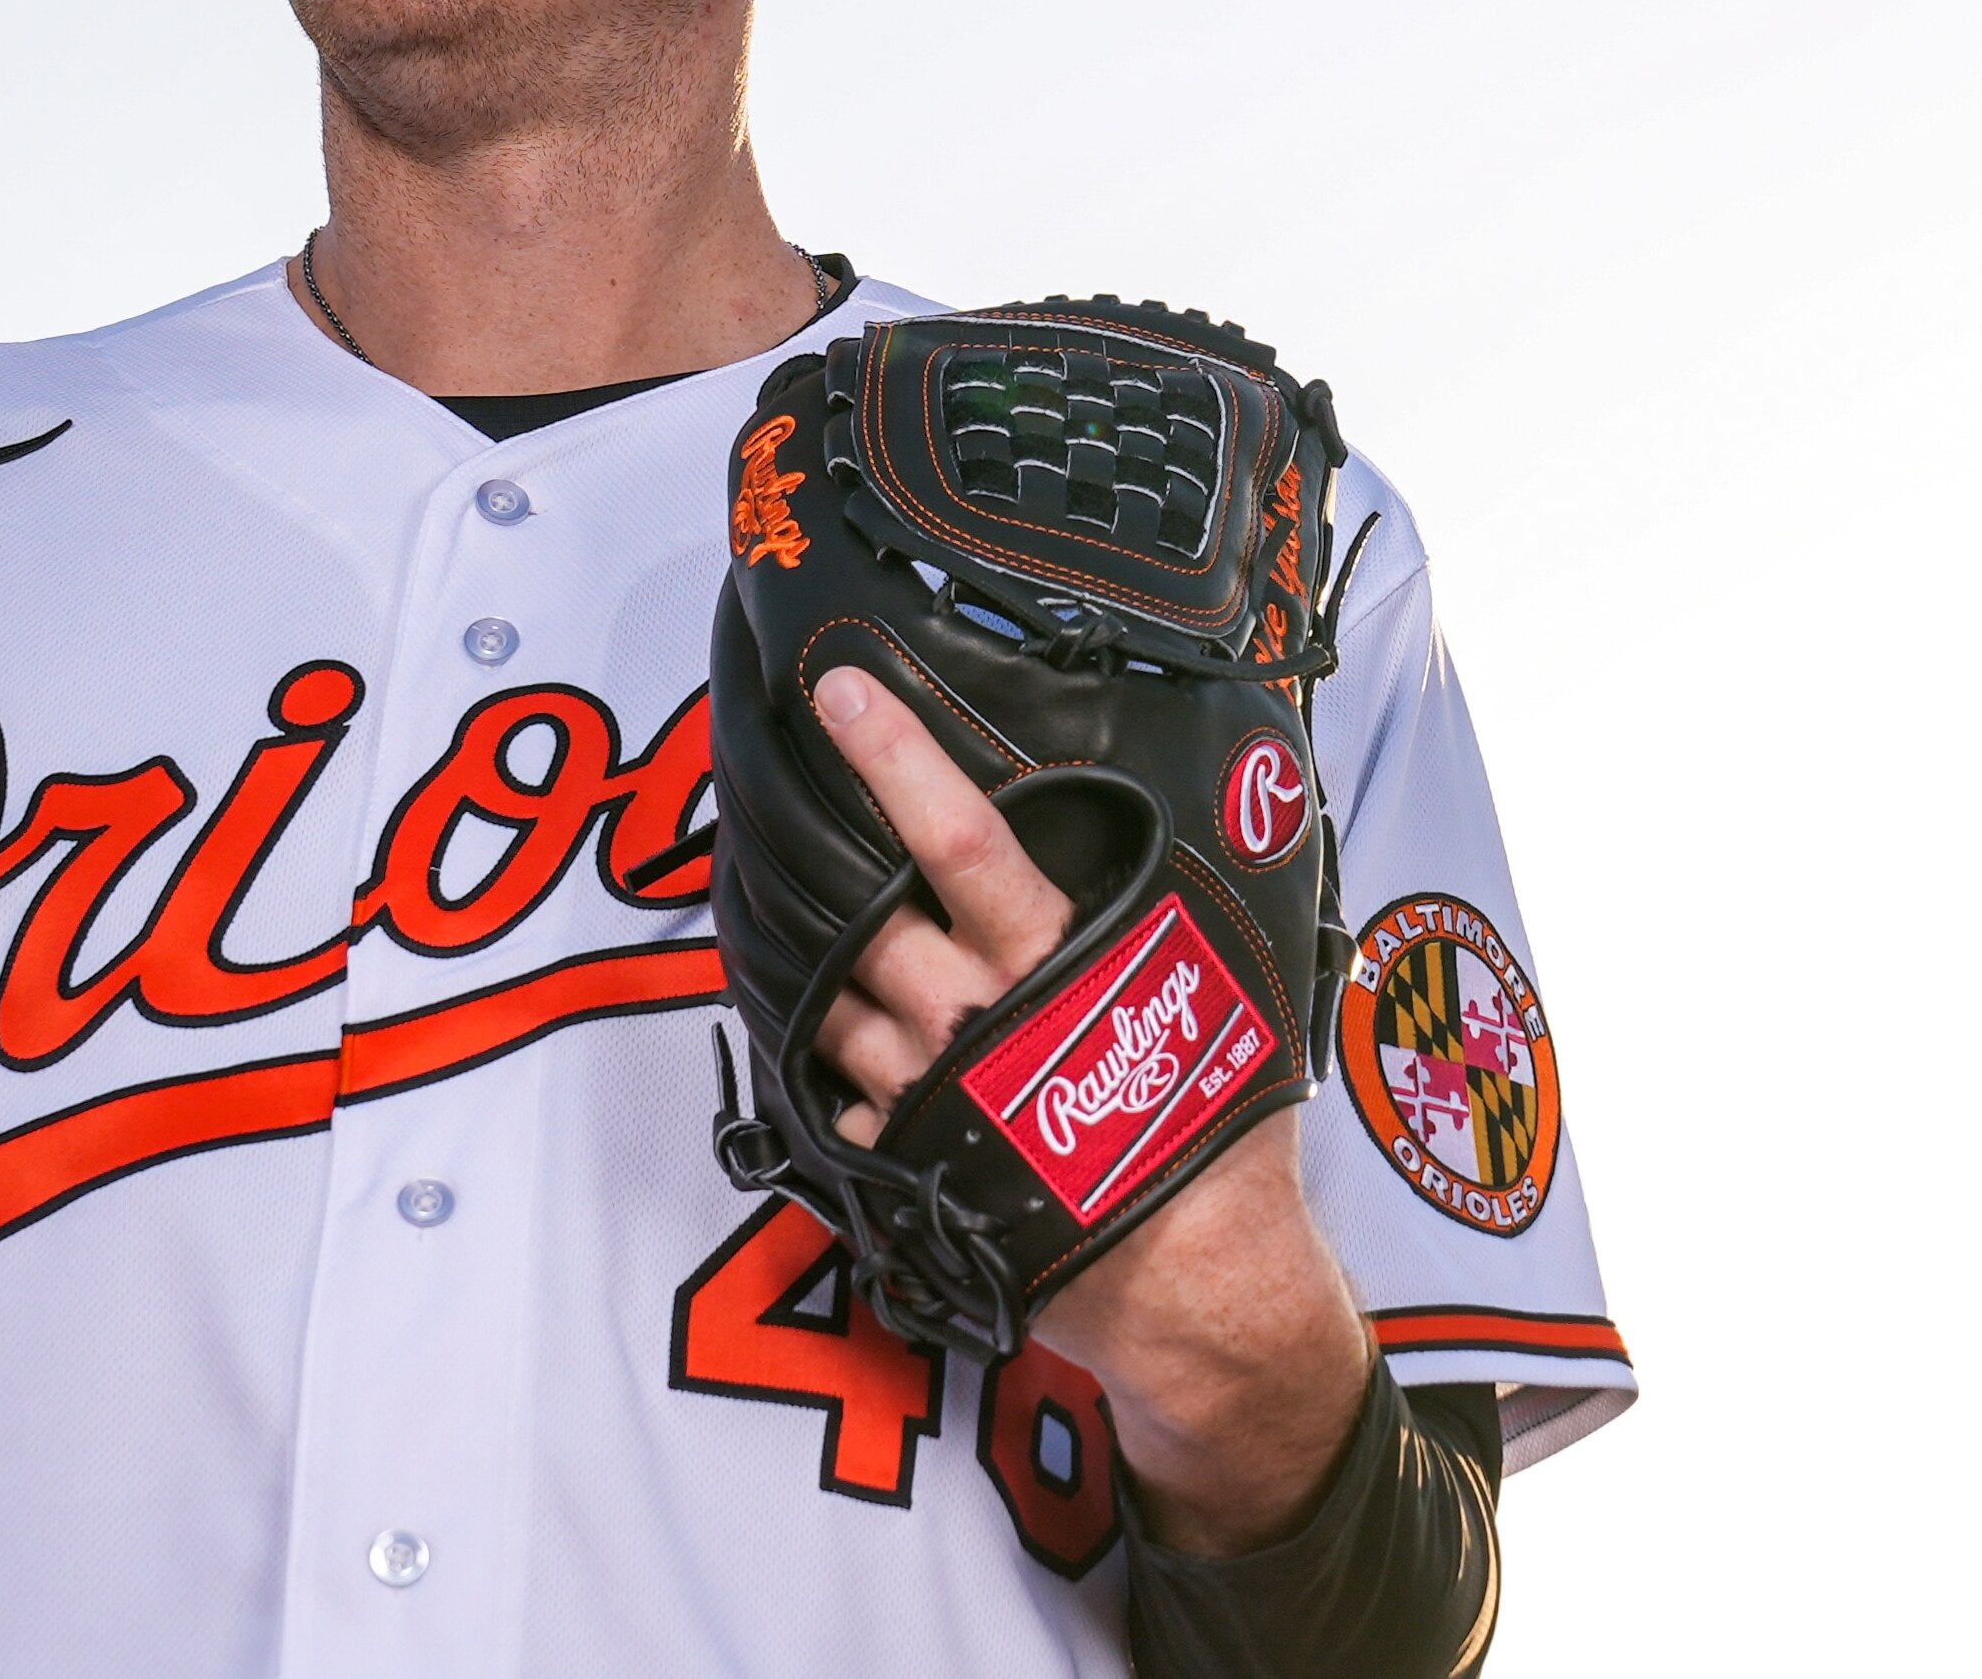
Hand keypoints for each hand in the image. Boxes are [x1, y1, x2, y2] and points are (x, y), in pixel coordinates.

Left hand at [808, 665, 1372, 1554]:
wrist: (1192, 1290)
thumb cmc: (1216, 1136)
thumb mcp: (1207, 1001)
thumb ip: (1155, 920)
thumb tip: (1171, 837)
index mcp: (1051, 962)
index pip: (962, 839)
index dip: (898, 760)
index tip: (843, 691)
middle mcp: (972, 1018)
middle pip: (861, 914)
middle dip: (805, 851)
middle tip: (765, 789)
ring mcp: (923, 1094)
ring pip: (827, 999)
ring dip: (797, 951)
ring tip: (768, 896)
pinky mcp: (898, 1161)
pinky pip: (833, 1090)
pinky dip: (822, 1054)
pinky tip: (819, 1024)